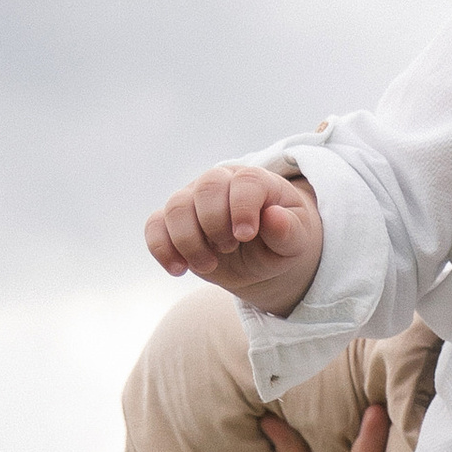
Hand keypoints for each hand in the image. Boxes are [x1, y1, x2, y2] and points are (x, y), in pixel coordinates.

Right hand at [146, 161, 322, 312]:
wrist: (264, 256)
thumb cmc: (282, 240)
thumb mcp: (297, 240)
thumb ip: (289, 230)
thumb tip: (274, 216)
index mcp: (255, 182)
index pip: (245, 181)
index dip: (242, 207)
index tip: (246, 236)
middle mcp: (221, 183)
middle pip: (206, 188)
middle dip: (214, 223)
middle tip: (229, 248)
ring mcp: (194, 200)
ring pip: (176, 207)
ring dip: (189, 240)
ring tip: (209, 265)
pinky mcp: (174, 222)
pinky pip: (154, 226)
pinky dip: (161, 248)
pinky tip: (178, 270)